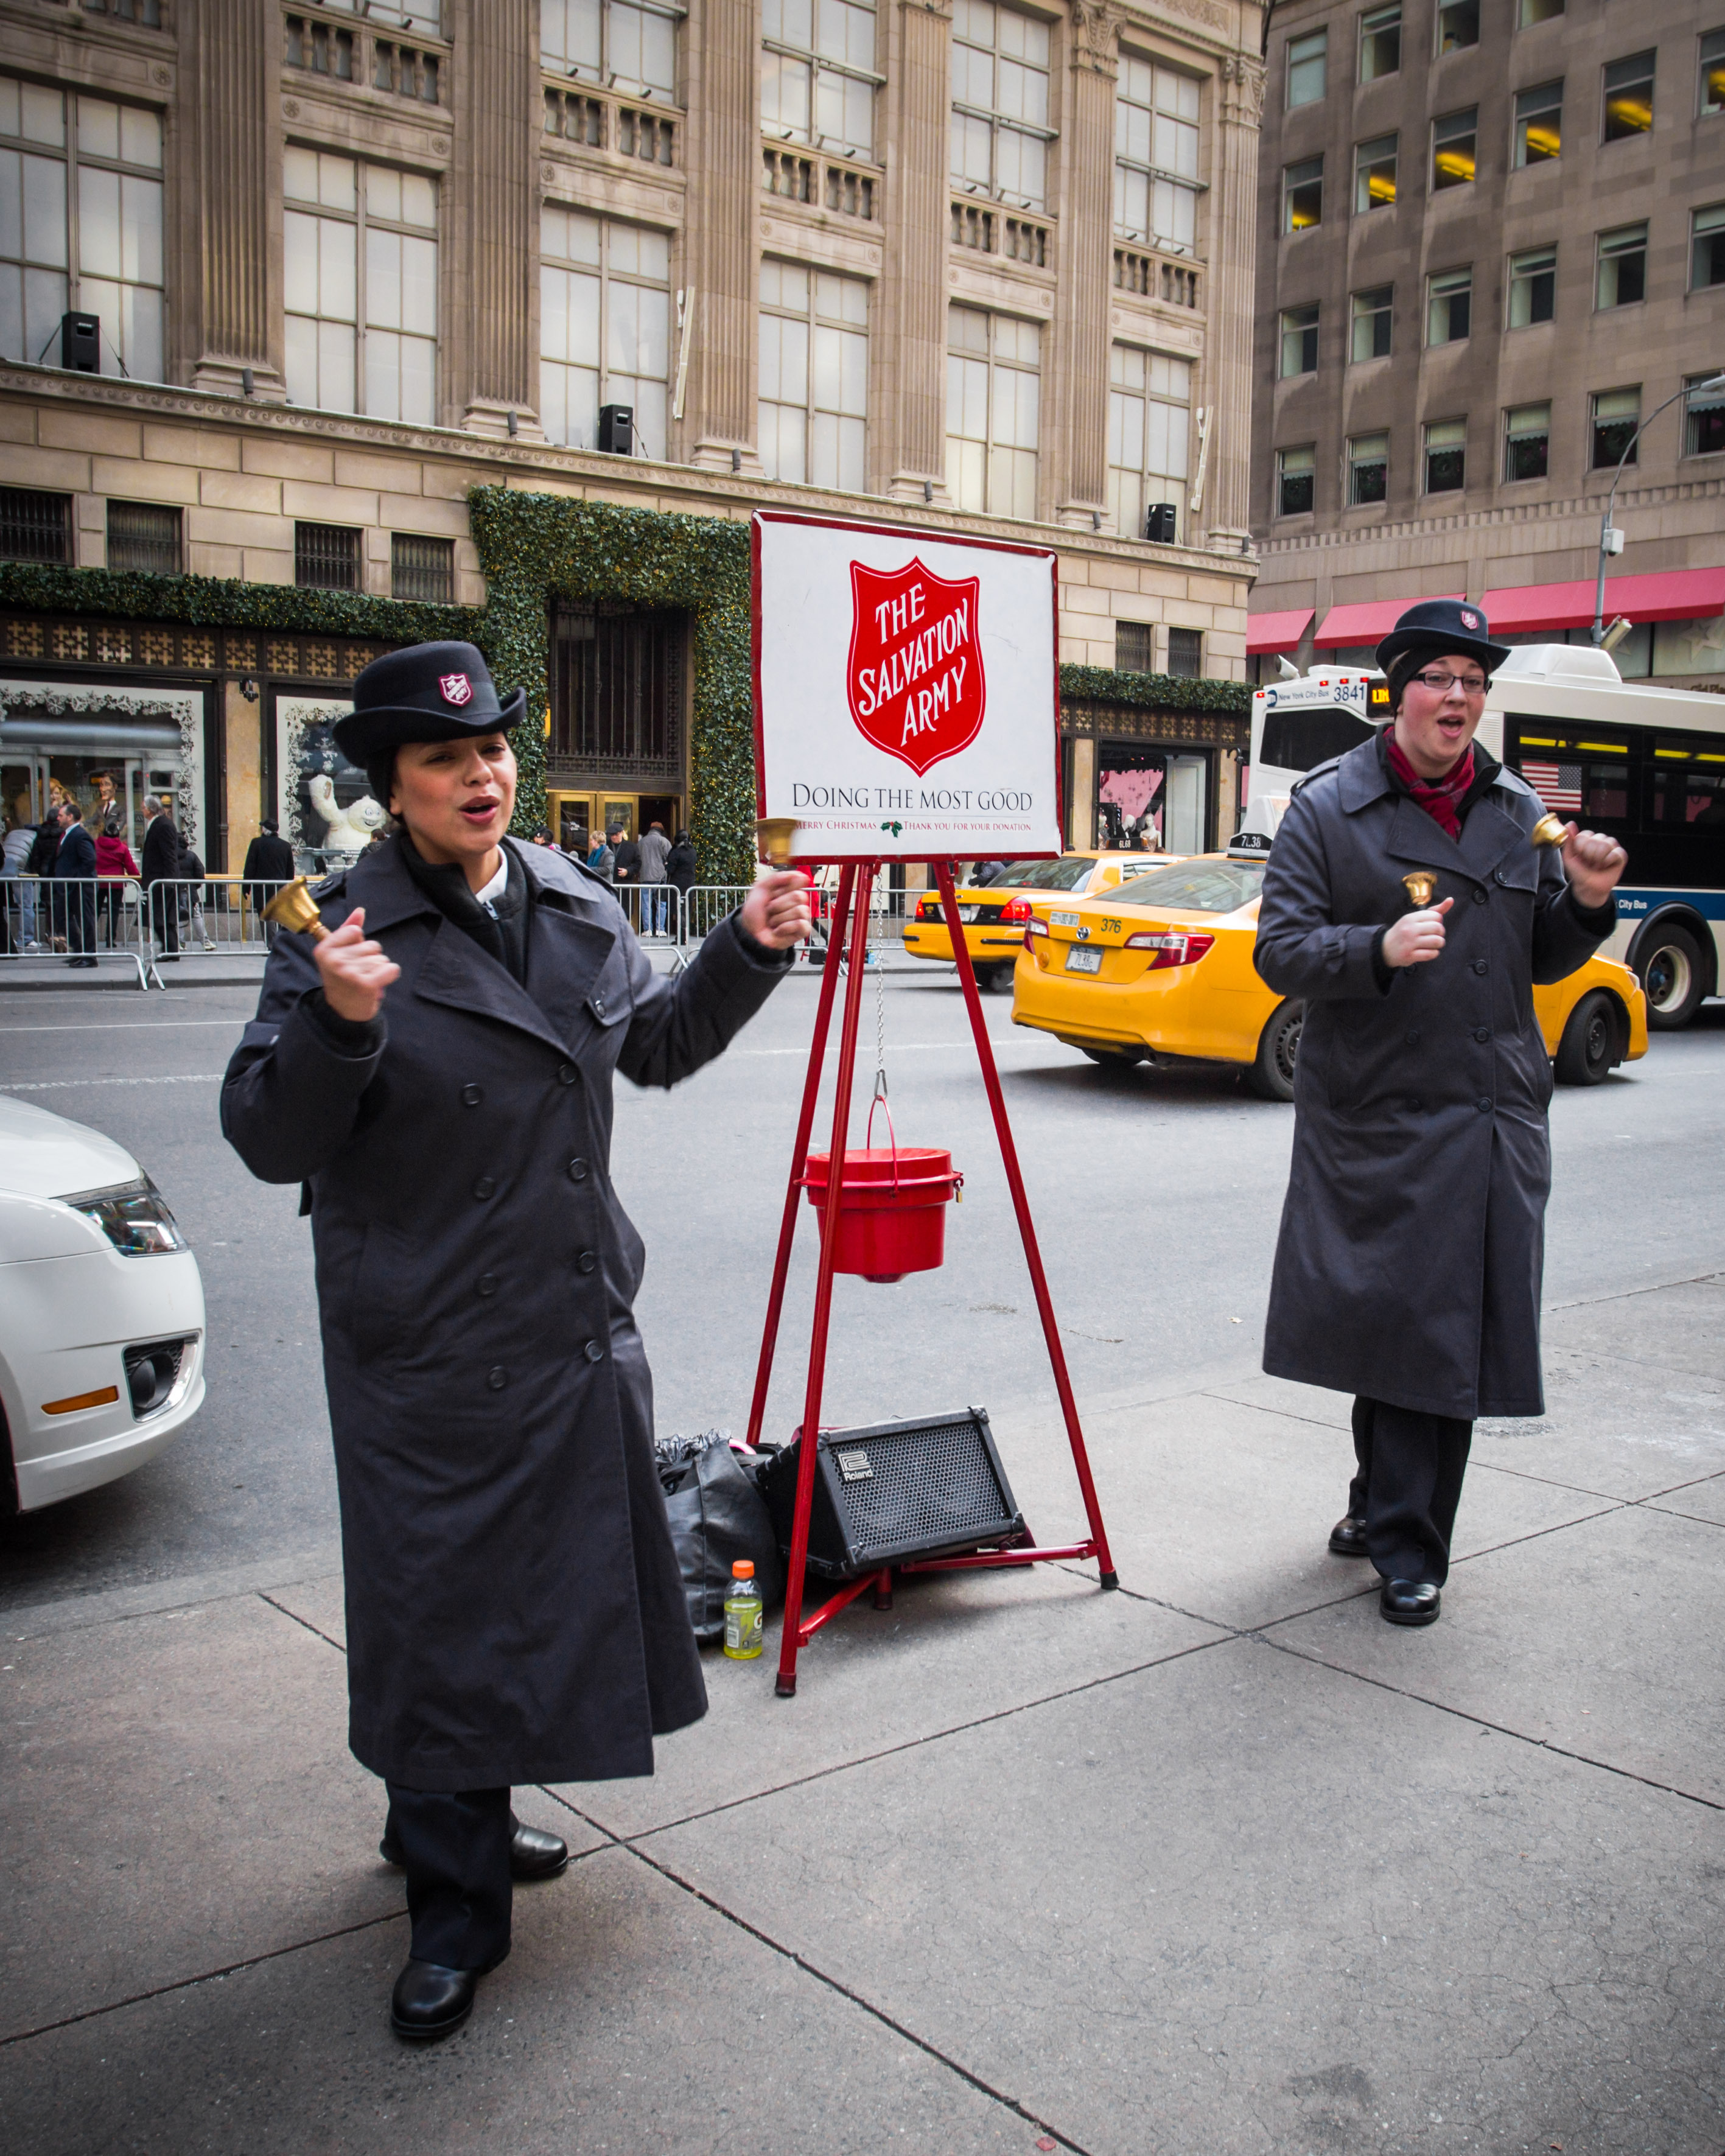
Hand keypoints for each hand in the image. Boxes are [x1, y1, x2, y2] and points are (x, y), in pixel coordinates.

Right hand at [313, 907, 399, 1021]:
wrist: (344, 1012)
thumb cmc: (344, 980)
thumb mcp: (340, 953)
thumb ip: (349, 930)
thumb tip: (360, 911)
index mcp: (324, 949)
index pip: (355, 931)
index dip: (359, 944)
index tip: (349, 959)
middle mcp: (334, 960)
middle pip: (372, 945)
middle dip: (370, 958)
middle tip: (358, 974)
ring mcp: (349, 972)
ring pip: (382, 958)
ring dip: (378, 969)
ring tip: (365, 980)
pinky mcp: (365, 984)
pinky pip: (391, 968)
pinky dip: (390, 975)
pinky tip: (378, 983)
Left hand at [741, 870, 812, 950]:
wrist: (750, 932)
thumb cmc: (755, 913)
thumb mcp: (760, 889)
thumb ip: (776, 878)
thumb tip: (798, 874)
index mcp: (788, 890)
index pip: (799, 880)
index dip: (788, 886)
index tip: (775, 893)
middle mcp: (796, 902)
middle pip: (798, 896)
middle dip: (778, 905)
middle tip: (770, 911)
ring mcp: (800, 916)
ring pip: (799, 910)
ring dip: (779, 918)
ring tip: (773, 922)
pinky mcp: (802, 930)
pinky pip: (800, 924)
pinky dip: (785, 927)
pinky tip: (778, 930)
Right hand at [1382, 895, 1453, 968]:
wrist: (1384, 948)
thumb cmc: (1404, 931)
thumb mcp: (1415, 918)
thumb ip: (1434, 911)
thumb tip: (1451, 900)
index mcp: (1411, 918)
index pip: (1436, 916)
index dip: (1438, 921)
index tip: (1432, 926)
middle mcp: (1410, 929)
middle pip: (1438, 928)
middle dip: (1441, 933)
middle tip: (1435, 936)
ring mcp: (1409, 943)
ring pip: (1437, 941)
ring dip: (1439, 944)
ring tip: (1433, 944)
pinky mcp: (1410, 955)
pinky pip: (1431, 954)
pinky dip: (1434, 953)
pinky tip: (1428, 952)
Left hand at [1558, 824, 1627, 909]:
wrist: (1588, 887)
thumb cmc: (1579, 872)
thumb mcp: (1569, 857)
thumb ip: (1568, 840)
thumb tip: (1570, 823)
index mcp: (1588, 839)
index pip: (1584, 835)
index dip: (1580, 848)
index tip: (1580, 857)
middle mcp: (1600, 840)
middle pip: (1594, 840)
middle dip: (1589, 855)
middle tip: (1589, 863)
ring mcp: (1611, 846)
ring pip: (1605, 845)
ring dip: (1598, 859)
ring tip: (1597, 865)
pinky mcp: (1621, 855)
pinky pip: (1615, 852)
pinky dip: (1608, 861)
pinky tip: (1606, 865)